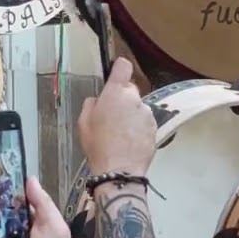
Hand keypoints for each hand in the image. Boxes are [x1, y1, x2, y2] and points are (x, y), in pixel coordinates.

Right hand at [77, 58, 155, 176]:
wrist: (119, 170)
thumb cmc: (98, 145)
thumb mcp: (84, 122)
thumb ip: (91, 104)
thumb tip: (98, 100)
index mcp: (115, 93)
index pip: (123, 67)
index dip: (119, 68)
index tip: (115, 75)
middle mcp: (135, 99)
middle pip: (130, 90)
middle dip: (122, 99)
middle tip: (111, 116)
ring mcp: (147, 114)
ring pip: (138, 108)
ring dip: (131, 115)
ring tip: (120, 134)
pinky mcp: (155, 128)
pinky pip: (144, 123)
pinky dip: (138, 128)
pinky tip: (129, 142)